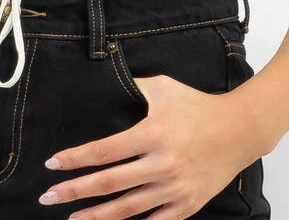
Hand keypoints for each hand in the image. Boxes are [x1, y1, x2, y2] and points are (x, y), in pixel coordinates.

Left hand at [37, 73, 264, 219]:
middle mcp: (160, 164)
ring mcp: (173, 188)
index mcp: (152, 134)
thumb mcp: (164, 87)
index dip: (75, 158)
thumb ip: (135, 87)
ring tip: (72, 219)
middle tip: (48, 196)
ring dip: (96, 216)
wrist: (239, 130)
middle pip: (108, 183)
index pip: (103, 151)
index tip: (52, 164)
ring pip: (126, 209)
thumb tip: (109, 81)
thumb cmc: (199, 105)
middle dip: (74, 191)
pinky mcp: (186, 205)